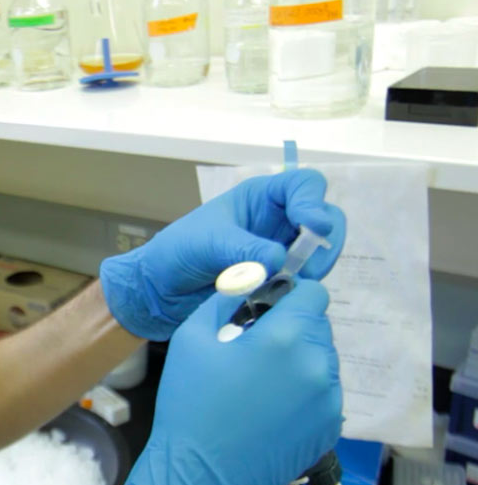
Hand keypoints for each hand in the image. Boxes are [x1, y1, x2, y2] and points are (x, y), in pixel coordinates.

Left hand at [99, 168, 344, 340]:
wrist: (159, 291)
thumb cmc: (177, 252)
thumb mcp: (209, 243)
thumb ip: (244, 250)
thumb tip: (279, 261)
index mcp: (260, 198)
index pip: (304, 185)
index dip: (314, 202)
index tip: (312, 227)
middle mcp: (276, 221)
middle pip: (324, 219)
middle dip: (324, 242)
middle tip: (310, 268)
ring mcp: (279, 251)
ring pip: (318, 254)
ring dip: (312, 269)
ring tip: (290, 286)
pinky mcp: (276, 280)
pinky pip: (302, 281)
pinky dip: (299, 289)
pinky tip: (281, 299)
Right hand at [104, 280, 341, 484]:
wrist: (202, 479)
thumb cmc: (191, 406)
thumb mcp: (191, 339)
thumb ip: (223, 302)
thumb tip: (244, 283)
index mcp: (285, 338)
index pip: (313, 293)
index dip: (291, 293)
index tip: (268, 306)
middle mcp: (317, 365)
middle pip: (318, 325)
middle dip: (291, 327)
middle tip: (254, 347)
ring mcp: (329, 400)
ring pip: (323, 359)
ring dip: (299, 359)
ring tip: (261, 382)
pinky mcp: (330, 428)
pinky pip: (323, 393)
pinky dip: (303, 391)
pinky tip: (271, 408)